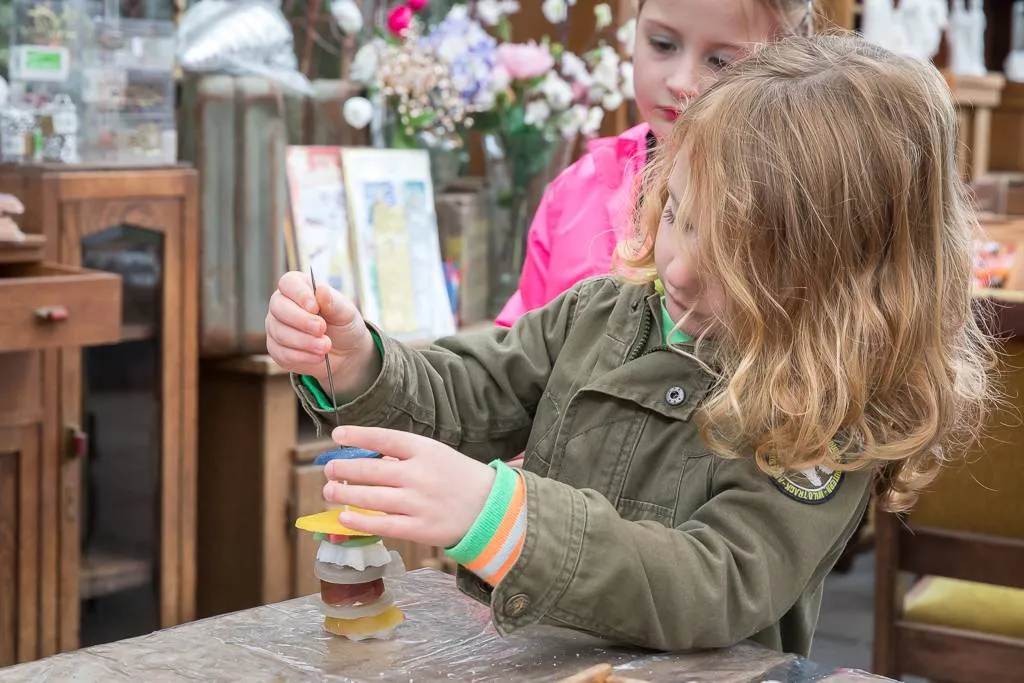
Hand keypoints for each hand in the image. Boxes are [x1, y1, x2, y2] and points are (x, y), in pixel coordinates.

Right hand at [265, 271, 379, 395]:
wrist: (346, 353)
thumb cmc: (343, 325)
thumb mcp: (345, 312)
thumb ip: (333, 302)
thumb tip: (322, 290)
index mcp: (299, 287)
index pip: (288, 283)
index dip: (299, 294)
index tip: (315, 308)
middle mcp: (283, 305)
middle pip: (278, 307)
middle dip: (301, 320)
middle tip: (322, 329)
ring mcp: (276, 327)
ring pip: (279, 332)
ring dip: (304, 341)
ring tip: (325, 346)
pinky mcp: (277, 349)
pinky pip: (281, 353)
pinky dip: (302, 356)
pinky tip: (318, 357)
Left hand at [322, 426, 495, 547]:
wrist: (489, 508)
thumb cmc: (457, 477)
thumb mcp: (436, 455)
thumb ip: (404, 455)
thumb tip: (366, 458)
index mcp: (425, 451)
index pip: (385, 439)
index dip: (358, 435)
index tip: (337, 434)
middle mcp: (420, 475)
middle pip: (372, 470)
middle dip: (344, 468)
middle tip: (328, 467)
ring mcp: (419, 503)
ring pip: (372, 498)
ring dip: (345, 493)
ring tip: (329, 490)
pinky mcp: (419, 528)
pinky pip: (383, 525)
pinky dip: (360, 521)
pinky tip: (344, 517)